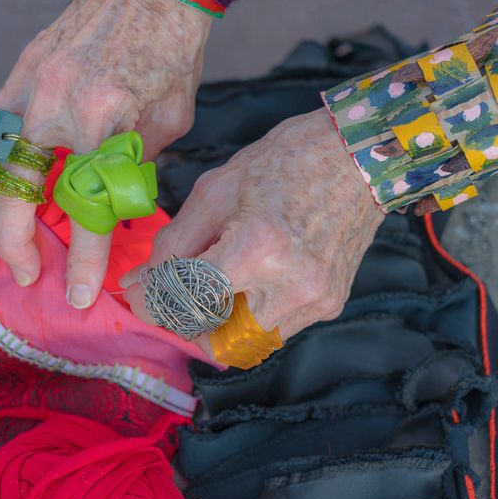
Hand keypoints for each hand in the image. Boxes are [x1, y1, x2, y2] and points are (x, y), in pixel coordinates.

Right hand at [0, 0, 211, 308]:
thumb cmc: (169, 51)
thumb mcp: (169, 119)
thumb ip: (132, 165)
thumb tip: (108, 205)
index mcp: (103, 115)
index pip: (84, 204)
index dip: (82, 257)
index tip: (79, 294)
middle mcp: (55, 101)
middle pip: (17, 187)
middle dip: (16, 241)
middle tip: (27, 274)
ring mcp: (30, 82)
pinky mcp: (19, 71)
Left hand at [121, 108, 385, 354]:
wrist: (360, 155)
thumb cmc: (285, 161)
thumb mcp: (215, 191)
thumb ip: (173, 243)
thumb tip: (138, 284)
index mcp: (258, 248)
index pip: (187, 299)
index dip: (152, 301)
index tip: (139, 293)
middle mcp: (291, 286)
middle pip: (213, 338)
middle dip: (184, 319)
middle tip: (174, 289)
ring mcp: (316, 301)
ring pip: (244, 342)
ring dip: (217, 321)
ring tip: (214, 279)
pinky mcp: (330, 305)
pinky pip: (273, 330)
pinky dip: (248, 313)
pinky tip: (247, 278)